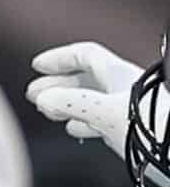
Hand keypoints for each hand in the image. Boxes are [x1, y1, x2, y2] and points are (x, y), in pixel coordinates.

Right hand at [27, 40, 145, 155]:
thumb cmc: (151, 127)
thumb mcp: (101, 111)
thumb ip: (69, 103)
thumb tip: (44, 99)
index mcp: (119, 75)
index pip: (85, 55)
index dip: (60, 58)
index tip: (37, 66)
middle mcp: (125, 88)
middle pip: (87, 79)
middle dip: (58, 85)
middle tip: (35, 95)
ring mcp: (130, 109)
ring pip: (93, 100)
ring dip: (68, 104)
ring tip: (51, 113)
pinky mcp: (135, 131)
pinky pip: (103, 120)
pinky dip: (84, 122)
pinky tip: (77, 130)